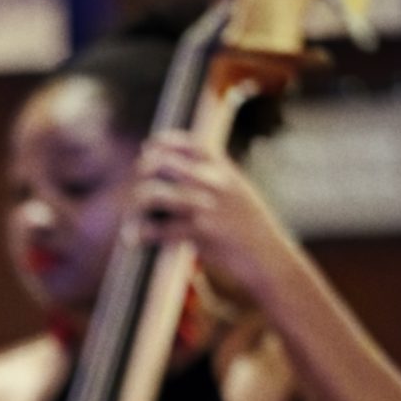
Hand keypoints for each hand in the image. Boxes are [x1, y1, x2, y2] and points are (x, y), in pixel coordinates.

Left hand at [131, 132, 306, 307]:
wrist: (270, 259)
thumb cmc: (252, 230)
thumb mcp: (240, 194)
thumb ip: (218, 180)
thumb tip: (191, 173)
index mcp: (225, 170)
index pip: (189, 144)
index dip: (165, 142)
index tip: (149, 146)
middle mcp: (214, 182)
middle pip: (163, 163)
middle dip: (143, 172)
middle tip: (135, 187)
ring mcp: (207, 205)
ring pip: (156, 193)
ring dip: (137, 204)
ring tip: (131, 217)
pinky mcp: (201, 232)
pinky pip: (161, 229)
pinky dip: (142, 233)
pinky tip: (134, 238)